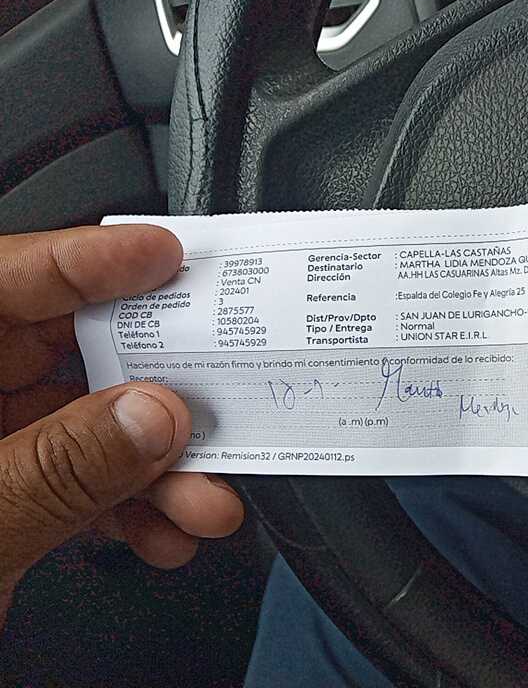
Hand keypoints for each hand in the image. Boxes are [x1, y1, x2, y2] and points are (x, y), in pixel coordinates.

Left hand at [0, 225, 243, 627]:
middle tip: (211, 392)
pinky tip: (163, 533)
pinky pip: (74, 484)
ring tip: (201, 497)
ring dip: (153, 466)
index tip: (162, 257)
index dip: (80, 263)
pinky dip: (128, 509)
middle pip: (53, 357)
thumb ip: (53, 472)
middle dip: (145, 387)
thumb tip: (150, 415)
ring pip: (77, 428)